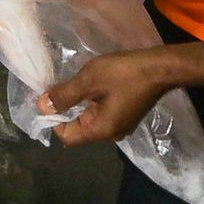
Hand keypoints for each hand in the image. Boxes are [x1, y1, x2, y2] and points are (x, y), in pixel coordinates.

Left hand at [38, 48, 175, 145]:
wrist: (161, 67)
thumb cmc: (124, 73)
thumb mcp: (90, 80)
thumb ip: (65, 94)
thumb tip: (42, 106)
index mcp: (102, 130)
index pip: (67, 136)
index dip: (53, 119)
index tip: (47, 97)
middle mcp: (112, 134)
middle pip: (78, 129)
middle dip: (65, 110)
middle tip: (57, 85)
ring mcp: (121, 124)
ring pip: (89, 119)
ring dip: (78, 103)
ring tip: (72, 82)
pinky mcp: (127, 114)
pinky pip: (101, 113)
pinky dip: (91, 101)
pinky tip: (91, 83)